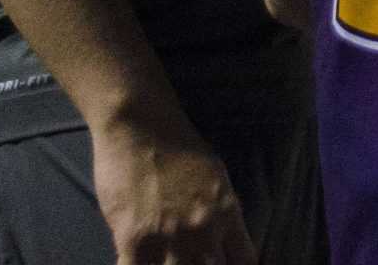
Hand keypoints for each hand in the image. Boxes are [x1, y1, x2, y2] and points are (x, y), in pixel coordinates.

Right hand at [90, 111, 253, 264]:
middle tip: (191, 261)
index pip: (244, 261)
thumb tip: (219, 239)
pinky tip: (136, 263)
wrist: (142, 126)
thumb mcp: (216, 177)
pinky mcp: (133, 240)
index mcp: (227, 213)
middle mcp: (203, 231)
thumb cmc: (180, 145)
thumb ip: (220, 212)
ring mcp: (168, 238)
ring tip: (165, 261)